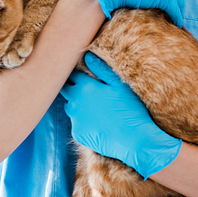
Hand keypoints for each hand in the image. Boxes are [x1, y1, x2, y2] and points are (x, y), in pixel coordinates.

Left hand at [61, 52, 181, 179]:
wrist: (133, 140)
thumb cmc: (129, 109)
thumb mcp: (119, 85)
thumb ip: (101, 69)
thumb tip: (87, 56)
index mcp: (84, 87)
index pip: (71, 74)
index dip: (75, 72)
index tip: (81, 73)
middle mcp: (75, 102)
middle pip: (65, 89)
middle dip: (71, 86)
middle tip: (85, 88)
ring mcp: (74, 119)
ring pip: (69, 106)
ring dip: (76, 103)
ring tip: (92, 106)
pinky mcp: (77, 133)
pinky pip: (76, 123)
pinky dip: (83, 121)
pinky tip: (97, 122)